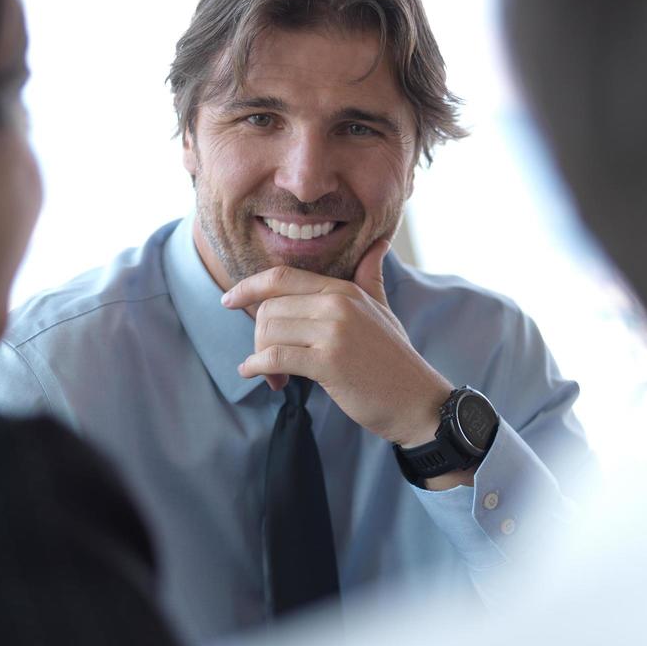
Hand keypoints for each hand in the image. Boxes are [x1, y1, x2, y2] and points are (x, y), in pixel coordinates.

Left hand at [220, 239, 453, 446]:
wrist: (418, 401)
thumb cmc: (395, 359)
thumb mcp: (383, 309)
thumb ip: (371, 276)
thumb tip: (379, 244)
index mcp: (344, 289)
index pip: (282, 277)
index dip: (249, 287)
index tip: (228, 300)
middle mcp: (337, 304)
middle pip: (269, 308)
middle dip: (258, 335)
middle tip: (267, 360)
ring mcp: (334, 332)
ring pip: (269, 332)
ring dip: (260, 357)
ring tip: (275, 376)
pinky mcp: (329, 362)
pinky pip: (276, 357)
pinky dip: (259, 367)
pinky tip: (261, 377)